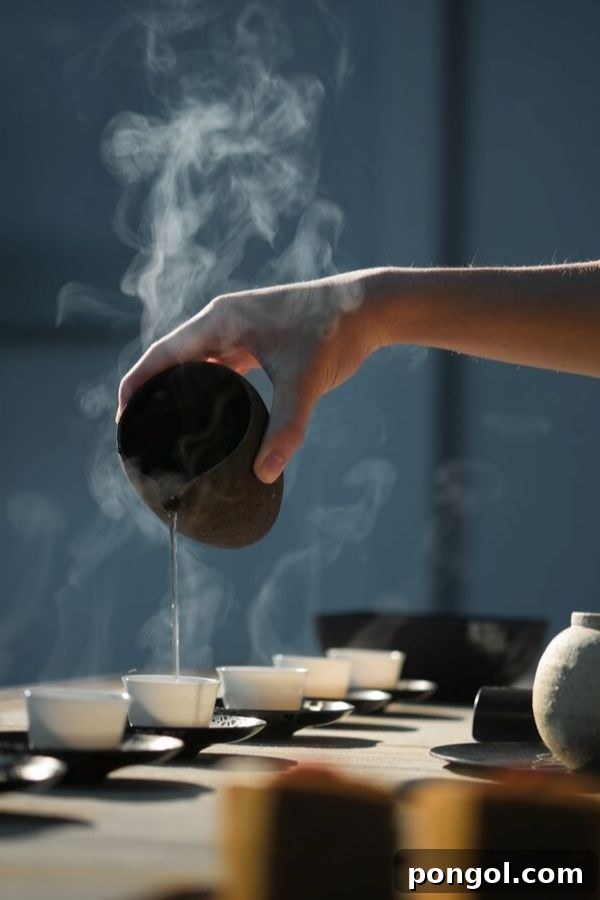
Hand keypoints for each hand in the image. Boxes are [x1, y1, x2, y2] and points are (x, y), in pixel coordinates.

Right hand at [117, 270, 387, 482]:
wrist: (369, 308)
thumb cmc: (334, 333)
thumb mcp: (305, 383)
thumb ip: (286, 429)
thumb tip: (264, 473)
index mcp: (220, 320)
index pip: (162, 354)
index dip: (137, 384)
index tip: (123, 418)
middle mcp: (224, 320)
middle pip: (173, 358)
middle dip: (153, 391)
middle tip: (140, 431)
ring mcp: (240, 328)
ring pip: (196, 361)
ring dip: (179, 388)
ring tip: (165, 425)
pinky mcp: (257, 339)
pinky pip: (220, 363)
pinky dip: (207, 386)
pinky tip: (206, 412)